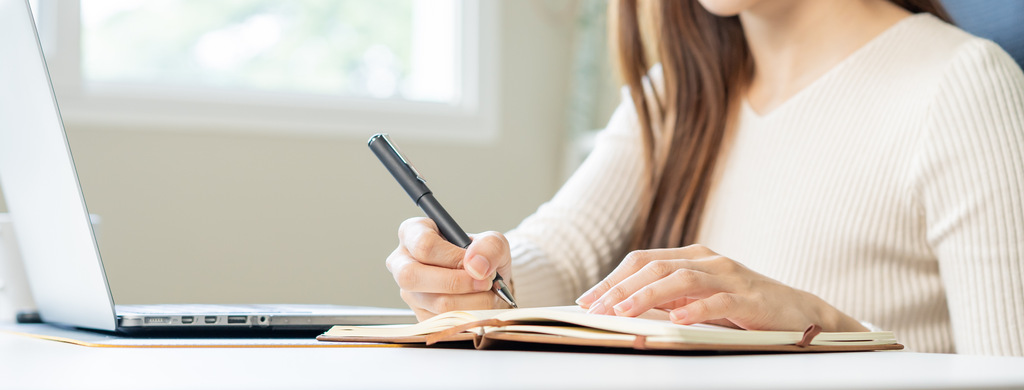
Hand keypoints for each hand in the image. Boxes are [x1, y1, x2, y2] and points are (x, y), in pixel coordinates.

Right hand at [386, 217, 513, 320]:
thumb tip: (476, 266)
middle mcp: (402, 262)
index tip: (474, 264)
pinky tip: (478, 304)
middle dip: (455, 282)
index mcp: (413, 232)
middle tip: (483, 282)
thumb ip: (489, 246)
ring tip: (486, 292)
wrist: (487, 282)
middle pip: (413, 276)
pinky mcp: (420, 316)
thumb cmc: (481, 256)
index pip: (423, 244)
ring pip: (434, 302)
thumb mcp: (492, 242)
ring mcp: (409, 292)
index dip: (452, 257)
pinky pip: (445, 321)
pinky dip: (470, 315)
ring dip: (471, 301)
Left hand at [575, 245, 867, 331]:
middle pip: (654, 266)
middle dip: (619, 287)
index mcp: (691, 257)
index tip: (586, 300)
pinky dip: (696, 309)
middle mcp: (707, 260)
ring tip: (623, 312)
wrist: (800, 312)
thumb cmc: (743, 308)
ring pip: (680, 279)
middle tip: (595, 308)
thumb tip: (621, 310)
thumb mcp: (699, 301)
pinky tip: (677, 321)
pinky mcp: (750, 298)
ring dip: (647, 296)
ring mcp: (729, 276)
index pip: (642, 260)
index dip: (612, 278)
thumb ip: (667, 300)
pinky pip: (719, 301)